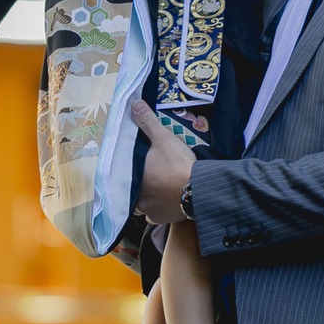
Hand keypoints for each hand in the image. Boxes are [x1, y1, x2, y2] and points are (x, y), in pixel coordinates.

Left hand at [132, 100, 194, 224]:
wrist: (199, 190)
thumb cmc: (177, 164)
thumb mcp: (163, 138)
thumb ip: (148, 122)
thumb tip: (133, 104)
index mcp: (133, 179)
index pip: (124, 175)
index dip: (131, 170)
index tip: (138, 165)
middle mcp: (136, 199)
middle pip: (134, 189)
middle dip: (141, 183)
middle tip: (151, 174)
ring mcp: (149, 211)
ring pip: (144, 203)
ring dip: (149, 196)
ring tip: (160, 186)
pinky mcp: (163, 219)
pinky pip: (157, 213)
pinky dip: (161, 206)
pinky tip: (168, 198)